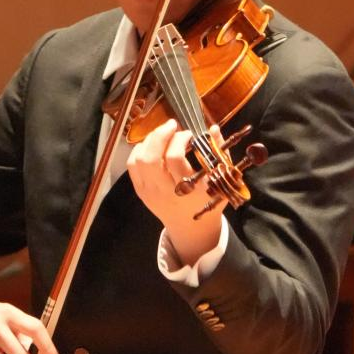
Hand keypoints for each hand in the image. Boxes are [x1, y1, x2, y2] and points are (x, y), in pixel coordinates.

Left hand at [126, 118, 223, 264]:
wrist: (191, 228)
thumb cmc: (209, 202)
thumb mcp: (221, 180)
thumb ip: (218, 153)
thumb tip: (213, 128)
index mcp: (188, 190)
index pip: (174, 158)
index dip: (179, 139)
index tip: (189, 134)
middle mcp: (165, 191)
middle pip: (150, 157)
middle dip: (160, 135)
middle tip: (172, 125)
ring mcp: (149, 192)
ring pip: (138, 160)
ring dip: (149, 141)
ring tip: (163, 134)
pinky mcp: (140, 191)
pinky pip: (132, 165)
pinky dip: (139, 150)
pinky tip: (151, 145)